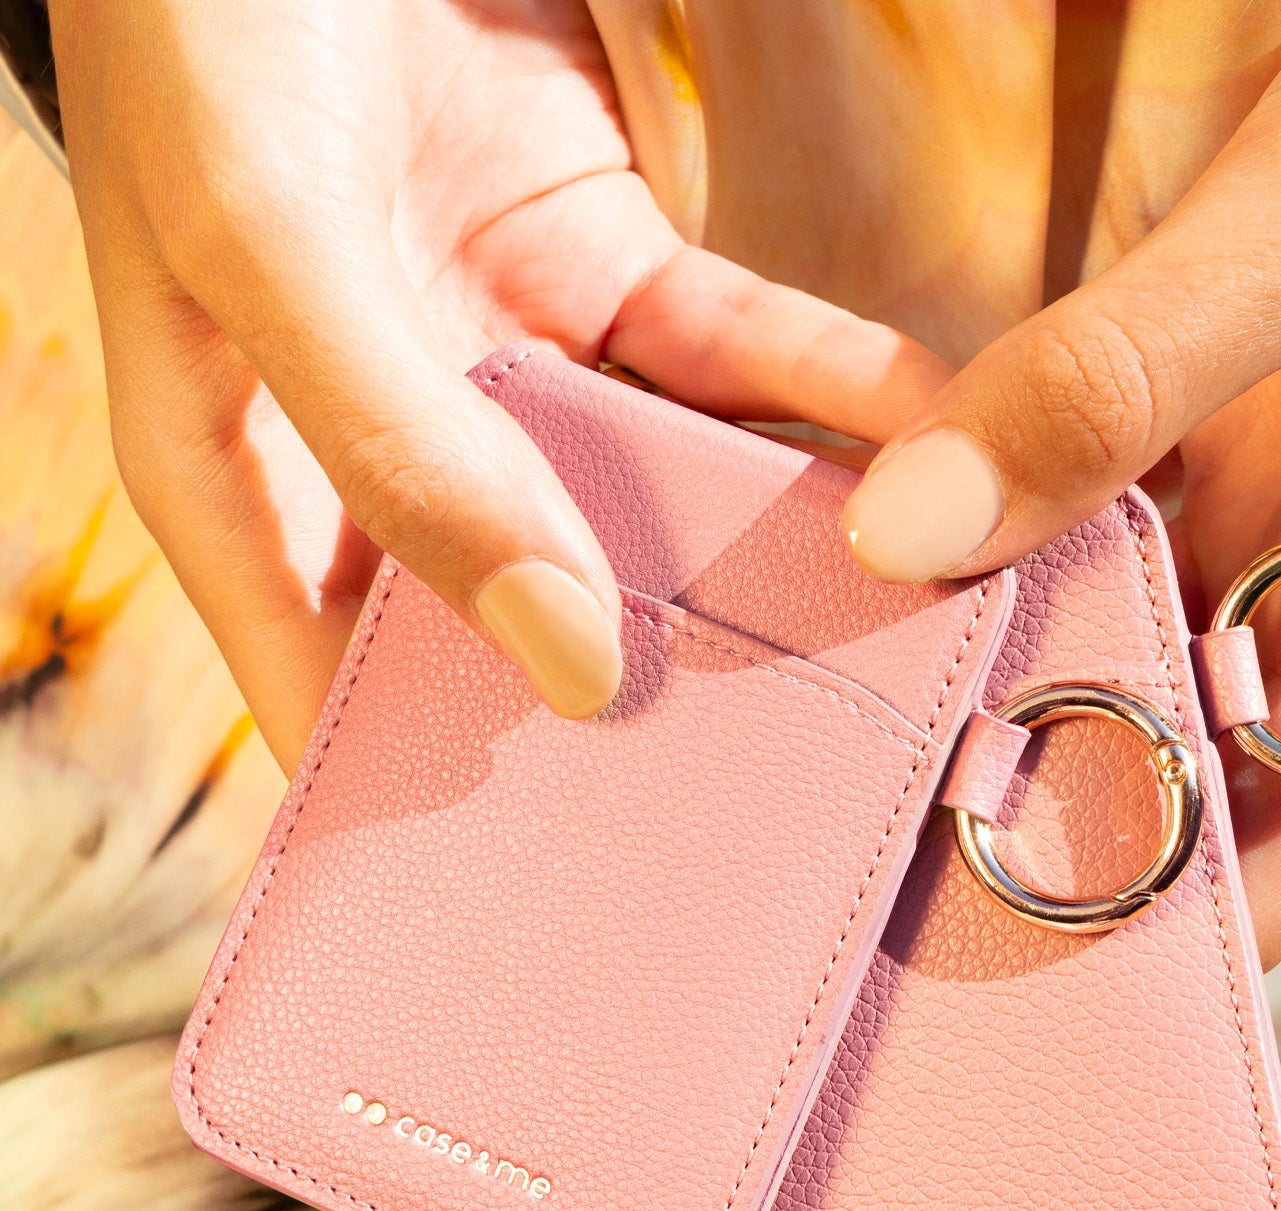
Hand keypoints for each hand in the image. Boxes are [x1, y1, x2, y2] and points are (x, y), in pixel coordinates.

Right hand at [51, 0, 947, 766]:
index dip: (448, 810)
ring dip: (772, 550)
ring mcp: (512, 368)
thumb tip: (574, 665)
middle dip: (655, 697)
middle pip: (530, 621)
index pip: (348, 703)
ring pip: (657, 498)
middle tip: (785, 789)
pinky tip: (922, 444)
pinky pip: (734, 357)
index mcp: (255, 488)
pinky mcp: (606, 273)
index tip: (580, 904)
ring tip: (899, 630)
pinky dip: (822, 393)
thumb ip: (410, 461)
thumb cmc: (209, 26)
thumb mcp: (267, 249)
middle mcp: (393, 452)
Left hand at [841, 0, 1280, 965]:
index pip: (1266, 859)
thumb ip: (1116, 382)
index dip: (1125, 926)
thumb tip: (911, 535)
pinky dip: (1011, 569)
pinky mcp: (1231, 463)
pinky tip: (905, 568)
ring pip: (1128, 672)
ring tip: (840, 731)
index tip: (961, 949)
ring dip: (1000, 696)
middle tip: (852, 845)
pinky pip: (1105, 556)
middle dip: (1030, 824)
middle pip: (1177, 787)